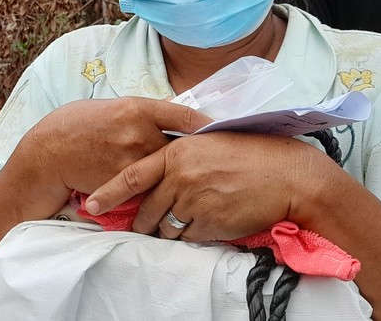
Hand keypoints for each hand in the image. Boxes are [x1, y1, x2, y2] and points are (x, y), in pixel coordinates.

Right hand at [9, 98, 210, 197]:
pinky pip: (148, 188)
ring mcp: (131, 160)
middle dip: (191, 154)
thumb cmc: (75, 125)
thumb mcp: (109, 107)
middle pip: (181, 147)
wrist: (47, 154)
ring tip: (188, 178)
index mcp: (136, 108)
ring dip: (174, 174)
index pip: (184, 114)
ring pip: (166, 170)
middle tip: (207, 159)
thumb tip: (168, 114)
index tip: (222, 129)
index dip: (207, 123)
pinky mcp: (124, 184)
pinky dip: (154, 189)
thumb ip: (139, 112)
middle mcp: (138, 133)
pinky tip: (158, 191)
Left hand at [87, 130, 335, 240]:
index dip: (109, 192)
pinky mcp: (209, 224)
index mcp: (177, 152)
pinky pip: (189, 237)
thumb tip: (158, 172)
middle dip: (144, 222)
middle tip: (145, 225)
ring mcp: (194, 202)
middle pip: (147, 210)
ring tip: (192, 218)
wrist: (288, 176)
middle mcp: (180, 177)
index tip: (92, 204)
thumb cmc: (252, 155)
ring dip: (171, 229)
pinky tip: (211, 221)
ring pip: (166, 227)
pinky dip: (194, 235)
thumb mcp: (209, 142)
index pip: (132, 176)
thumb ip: (180, 156)